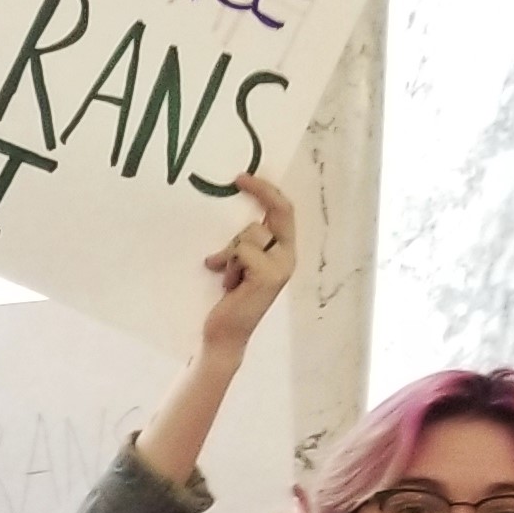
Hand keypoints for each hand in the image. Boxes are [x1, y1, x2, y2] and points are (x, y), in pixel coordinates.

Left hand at [199, 174, 294, 350]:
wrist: (225, 335)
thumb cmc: (229, 300)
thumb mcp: (238, 264)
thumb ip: (244, 244)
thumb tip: (231, 215)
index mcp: (284, 252)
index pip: (284, 212)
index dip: (269, 191)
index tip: (245, 177)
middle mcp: (288, 257)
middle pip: (279, 211)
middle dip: (260, 190)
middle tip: (238, 178)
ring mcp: (280, 266)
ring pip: (250, 233)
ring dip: (230, 251)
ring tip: (226, 274)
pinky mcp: (268, 275)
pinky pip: (242, 249)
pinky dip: (228, 263)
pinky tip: (227, 282)